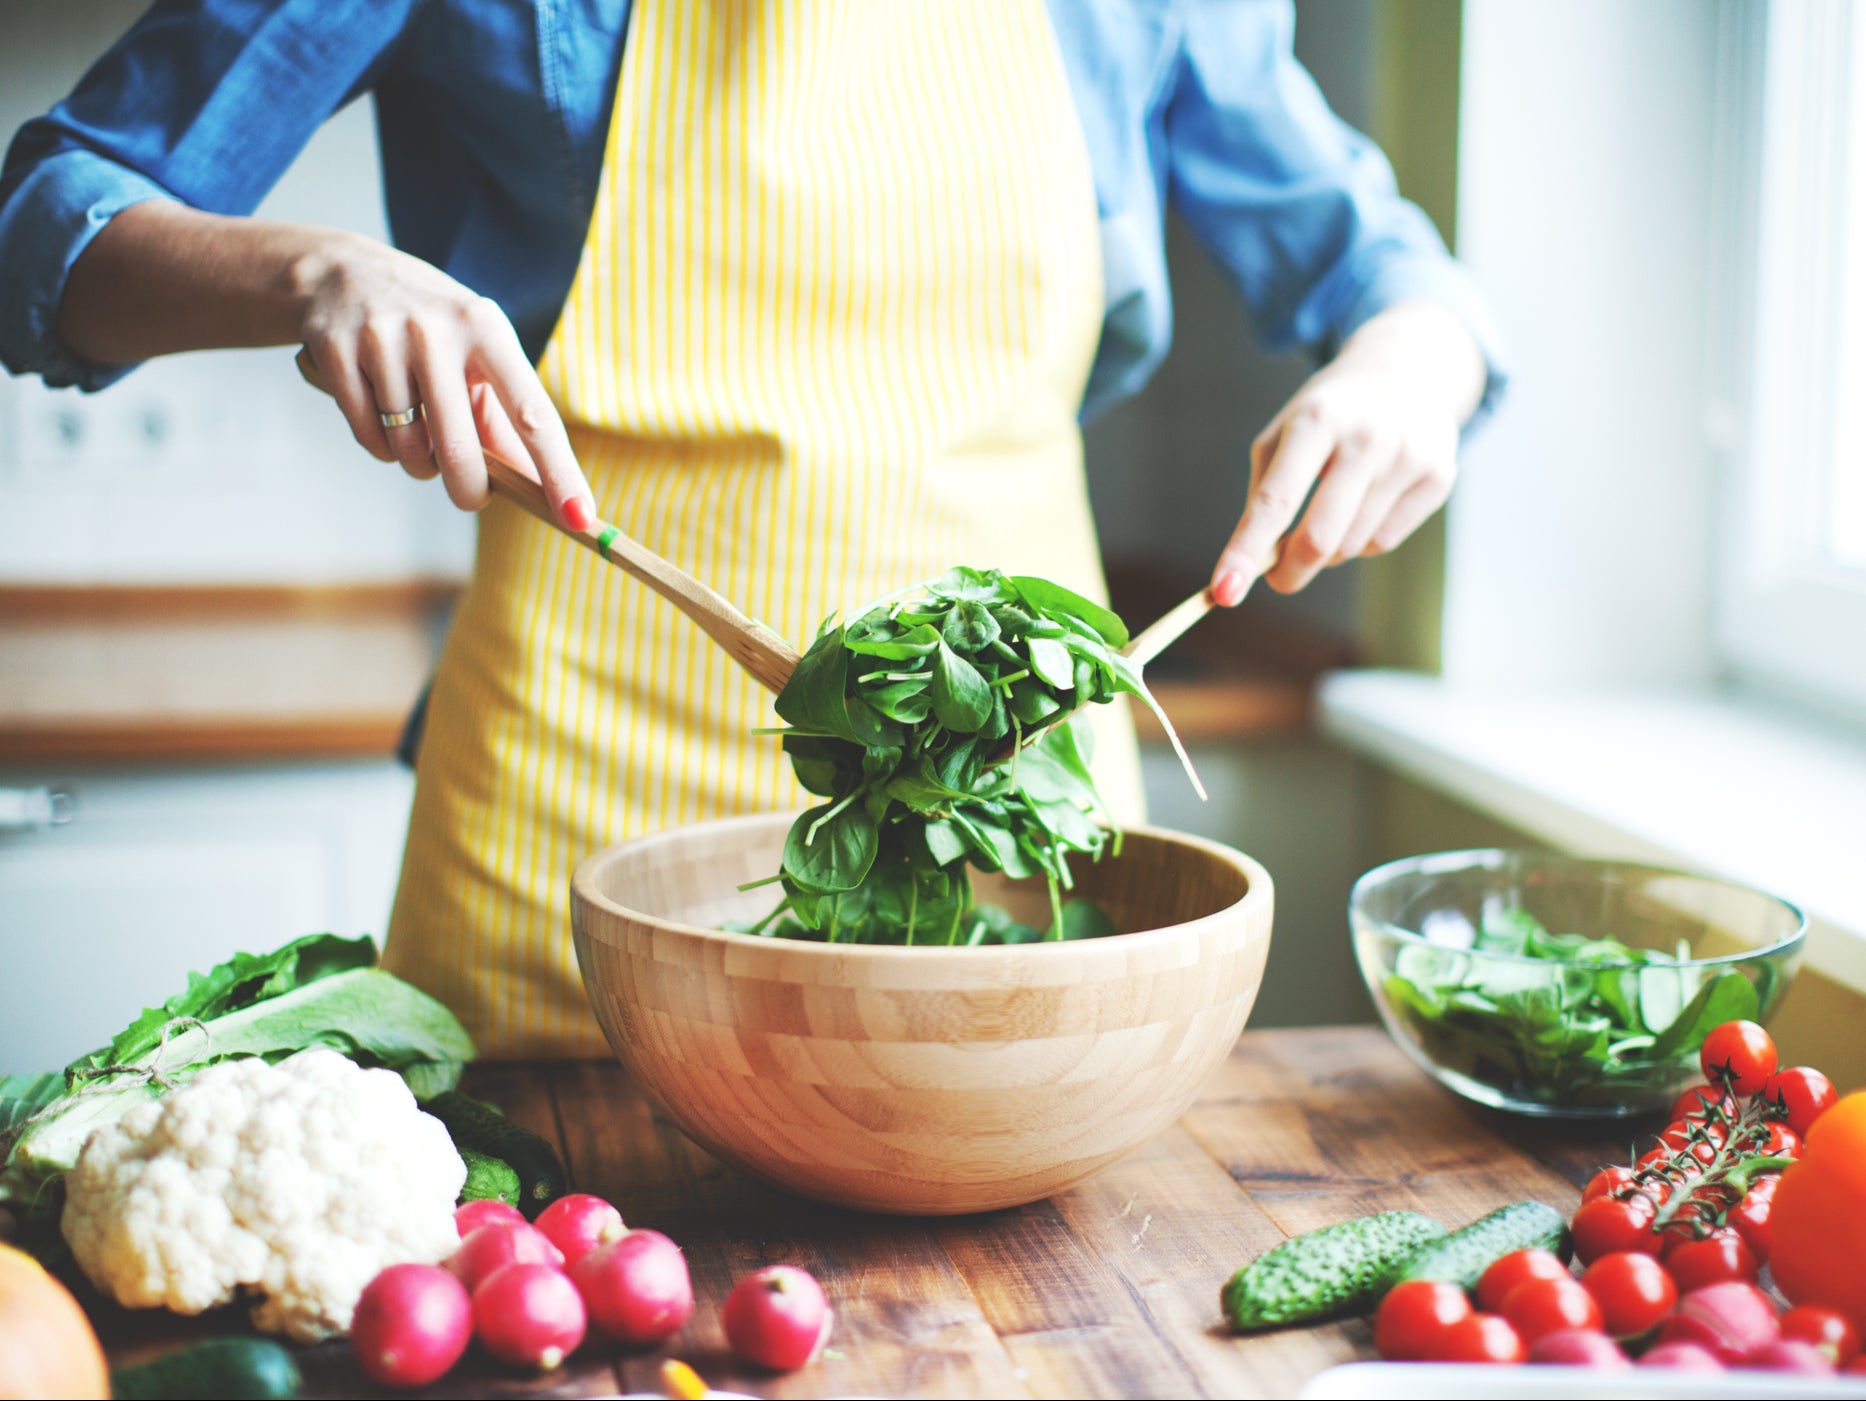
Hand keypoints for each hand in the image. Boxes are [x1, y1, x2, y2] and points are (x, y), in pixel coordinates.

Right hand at [293, 233, 592, 527]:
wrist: (341, 271)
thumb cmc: (431, 327)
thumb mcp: (477, 353)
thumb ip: (505, 419)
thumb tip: (538, 488)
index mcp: (487, 329)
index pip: (532, 414)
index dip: (558, 470)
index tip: (579, 516)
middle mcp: (437, 331)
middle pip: (459, 449)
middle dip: (469, 490)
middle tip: (472, 497)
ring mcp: (383, 338)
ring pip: (408, 448)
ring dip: (417, 461)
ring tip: (417, 431)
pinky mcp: (336, 351)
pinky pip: (368, 436)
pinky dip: (381, 446)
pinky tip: (383, 417)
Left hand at [1209, 301, 1485, 599]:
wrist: (1409, 368)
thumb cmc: (1330, 413)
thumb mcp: (1284, 433)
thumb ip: (1265, 495)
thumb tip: (1255, 564)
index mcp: (1316, 421)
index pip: (1275, 501)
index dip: (1246, 551)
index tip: (1223, 593)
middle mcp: (1367, 437)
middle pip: (1319, 539)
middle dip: (1289, 572)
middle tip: (1277, 579)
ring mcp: (1408, 457)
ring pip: (1351, 546)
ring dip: (1327, 550)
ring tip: (1329, 512)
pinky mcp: (1439, 476)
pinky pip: (1384, 541)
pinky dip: (1362, 540)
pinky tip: (1365, 504)